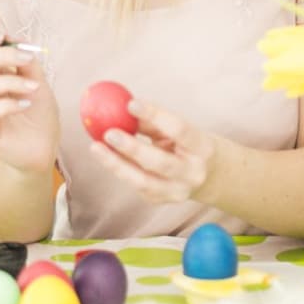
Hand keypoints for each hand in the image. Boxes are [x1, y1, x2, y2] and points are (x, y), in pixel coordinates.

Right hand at [0, 31, 58, 174]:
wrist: (43, 148)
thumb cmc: (37, 114)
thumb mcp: (36, 82)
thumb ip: (26, 63)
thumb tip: (17, 42)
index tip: (2, 37)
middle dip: (2, 55)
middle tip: (28, 59)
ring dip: (11, 82)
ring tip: (33, 88)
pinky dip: (8, 104)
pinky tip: (26, 104)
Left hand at [89, 99, 217, 205]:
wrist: (208, 176)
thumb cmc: (186, 144)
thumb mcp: (177, 130)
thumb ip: (152, 122)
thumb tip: (121, 108)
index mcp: (203, 148)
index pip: (180, 130)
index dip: (155, 116)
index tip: (130, 104)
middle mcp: (193, 174)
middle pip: (161, 162)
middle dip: (133, 148)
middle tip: (109, 133)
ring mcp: (177, 191)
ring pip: (144, 181)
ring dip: (117, 164)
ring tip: (96, 147)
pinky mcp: (160, 200)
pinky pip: (135, 184)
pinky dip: (119, 169)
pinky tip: (105, 156)